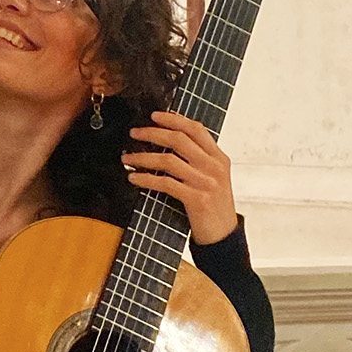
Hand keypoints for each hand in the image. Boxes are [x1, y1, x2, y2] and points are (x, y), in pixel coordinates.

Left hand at [122, 110, 237, 244]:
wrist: (223, 236)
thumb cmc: (214, 207)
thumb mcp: (213, 178)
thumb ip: (198, 160)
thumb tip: (169, 142)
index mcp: (219, 158)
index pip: (196, 129)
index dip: (174, 119)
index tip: (154, 115)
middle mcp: (214, 167)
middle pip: (179, 139)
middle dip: (152, 133)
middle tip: (134, 132)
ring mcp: (206, 182)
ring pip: (168, 160)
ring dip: (143, 156)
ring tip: (127, 157)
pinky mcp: (196, 199)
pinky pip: (165, 183)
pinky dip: (145, 178)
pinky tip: (133, 177)